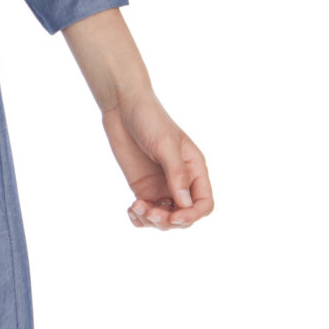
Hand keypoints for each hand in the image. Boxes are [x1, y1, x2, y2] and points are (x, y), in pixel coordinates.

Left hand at [102, 94, 213, 230]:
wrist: (123, 108)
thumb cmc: (150, 120)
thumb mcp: (165, 145)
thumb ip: (176, 174)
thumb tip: (185, 204)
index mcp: (195, 169)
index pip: (204, 203)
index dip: (193, 215)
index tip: (175, 216)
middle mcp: (181, 181)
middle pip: (184, 216)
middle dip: (168, 220)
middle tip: (150, 212)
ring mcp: (161, 186)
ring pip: (164, 219)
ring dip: (152, 221)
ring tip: (136, 207)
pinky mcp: (143, 189)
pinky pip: (146, 213)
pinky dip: (139, 218)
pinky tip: (131, 209)